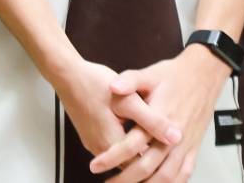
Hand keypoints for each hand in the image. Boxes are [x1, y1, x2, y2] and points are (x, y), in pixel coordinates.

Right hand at [52, 57, 182, 158]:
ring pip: (122, 160)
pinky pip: (113, 151)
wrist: (67, 74)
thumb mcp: (128, 100)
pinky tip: (137, 138)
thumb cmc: (94, 83)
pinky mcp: (91, 137)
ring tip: (157, 147)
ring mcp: (94, 144)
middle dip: (150, 163)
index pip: (142, 168)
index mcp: (113, 143)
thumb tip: (176, 137)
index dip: (160, 164)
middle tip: (169, 156)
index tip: (175, 157)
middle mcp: (101, 149)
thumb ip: (152, 120)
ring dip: (138, 155)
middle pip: (131, 167)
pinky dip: (127, 149)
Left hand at [90, 44, 230, 181]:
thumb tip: (113, 86)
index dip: (112, 156)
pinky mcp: (194, 148)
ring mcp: (186, 144)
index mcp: (160, 116)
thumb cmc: (176, 75)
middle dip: (125, 179)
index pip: (133, 143)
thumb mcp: (150, 74)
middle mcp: (174, 134)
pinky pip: (184, 173)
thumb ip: (130, 81)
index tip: (96, 165)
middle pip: (147, 165)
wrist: (204, 74)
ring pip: (166, 175)